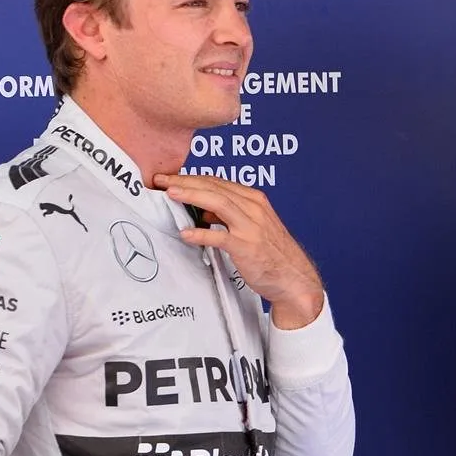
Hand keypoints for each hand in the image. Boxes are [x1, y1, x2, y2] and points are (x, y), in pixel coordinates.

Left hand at [151, 173, 323, 327]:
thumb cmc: (273, 253)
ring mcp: (251, 227)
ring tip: (171, 194)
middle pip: (215, 187)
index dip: (192, 178)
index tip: (171, 178)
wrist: (293, 277)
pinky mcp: (247, 247)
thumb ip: (229, 215)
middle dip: (186, 181)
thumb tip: (203, 210)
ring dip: (191, 196)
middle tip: (162, 180)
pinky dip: (201, 234)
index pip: (218, 182)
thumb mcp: (253, 226)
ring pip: (218, 203)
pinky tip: (186, 234)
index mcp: (255, 200)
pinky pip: (220, 237)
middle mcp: (254, 209)